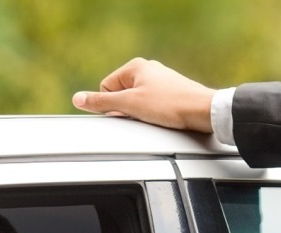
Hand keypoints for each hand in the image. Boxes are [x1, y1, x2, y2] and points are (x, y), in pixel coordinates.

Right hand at [72, 58, 215, 132]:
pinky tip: (163, 118)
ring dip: (140, 114)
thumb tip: (78, 99)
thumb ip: (101, 103)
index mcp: (135, 66)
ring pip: (136, 102)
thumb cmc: (169, 105)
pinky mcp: (170, 93)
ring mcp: (160, 81)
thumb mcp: (129, 105)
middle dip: (126, 110)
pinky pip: (151, 106)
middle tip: (141, 115)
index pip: (106, 88)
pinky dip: (154, 115)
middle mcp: (148, 70)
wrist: (202, 112)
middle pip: (121, 95)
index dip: (111, 105)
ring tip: (155, 117)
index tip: (126, 111)